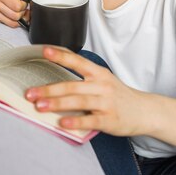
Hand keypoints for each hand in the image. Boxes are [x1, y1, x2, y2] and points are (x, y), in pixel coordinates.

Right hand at [0, 0, 34, 27]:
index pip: (18, 7)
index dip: (24, 4)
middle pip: (16, 16)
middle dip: (22, 11)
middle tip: (21, 4)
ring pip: (13, 23)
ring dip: (19, 17)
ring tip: (18, 9)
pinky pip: (8, 24)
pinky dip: (14, 21)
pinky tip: (13, 12)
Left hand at [25, 46, 149, 136]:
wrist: (145, 111)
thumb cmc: (118, 95)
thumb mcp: (103, 79)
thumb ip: (83, 75)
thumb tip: (55, 72)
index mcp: (98, 73)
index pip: (77, 61)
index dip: (61, 56)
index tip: (44, 51)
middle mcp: (102, 85)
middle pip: (72, 85)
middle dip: (49, 89)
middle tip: (30, 93)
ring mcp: (106, 103)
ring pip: (78, 101)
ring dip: (57, 104)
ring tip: (39, 106)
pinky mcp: (110, 120)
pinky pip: (90, 120)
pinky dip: (75, 121)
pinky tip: (62, 123)